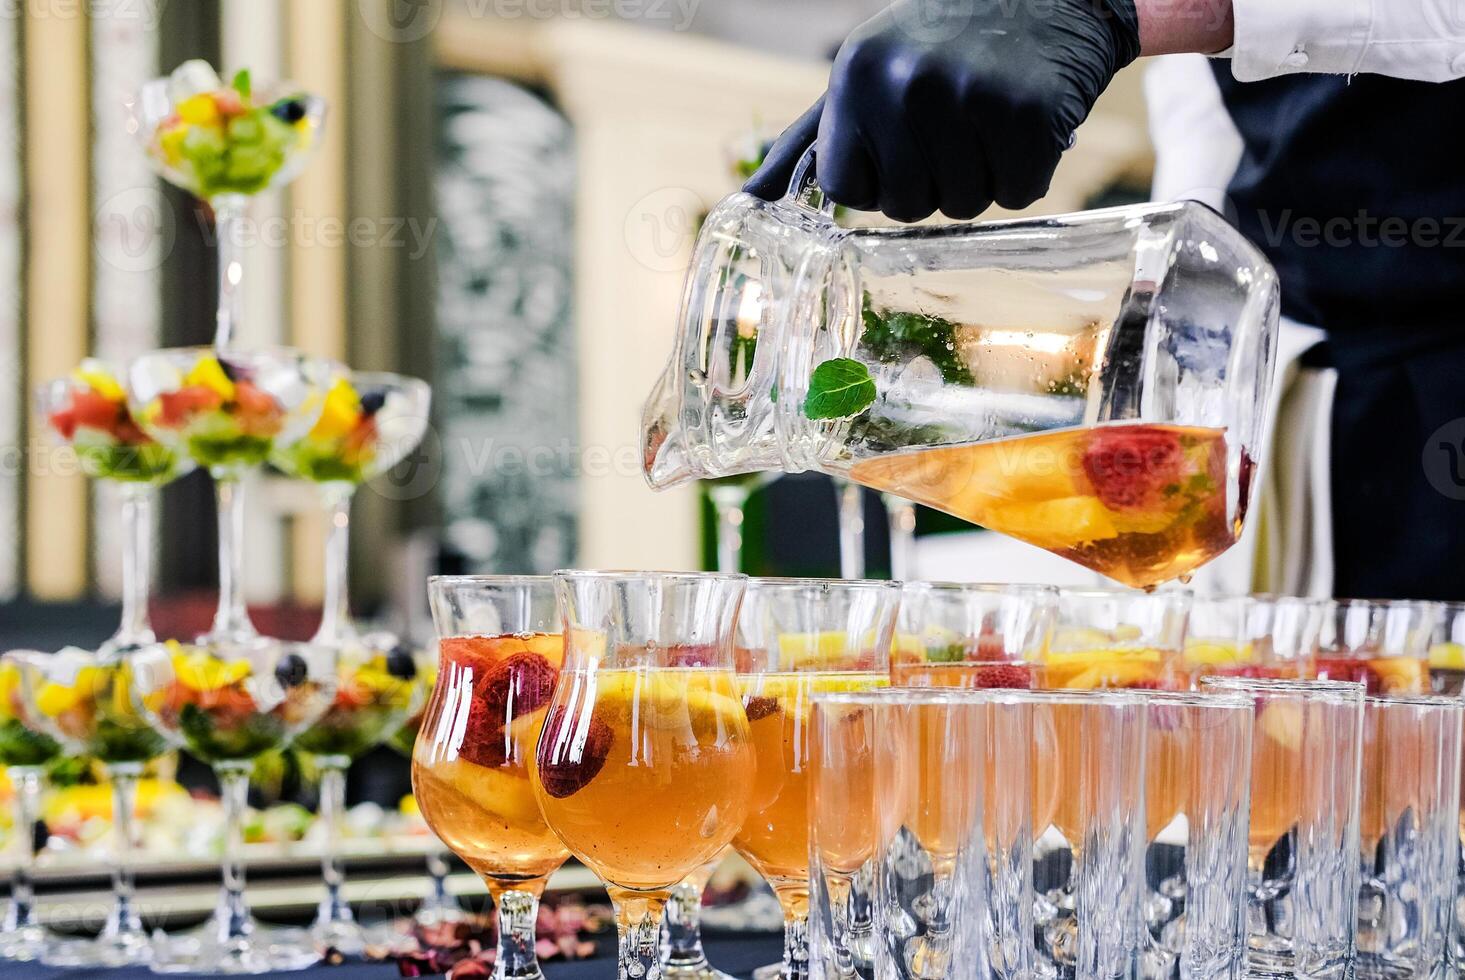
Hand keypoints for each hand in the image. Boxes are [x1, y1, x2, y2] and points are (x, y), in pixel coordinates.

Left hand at [745, 0, 1139, 221]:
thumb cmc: (943, 46)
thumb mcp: (863, 76)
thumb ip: (807, 143)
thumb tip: (749, 202)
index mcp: (854, 75)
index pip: (844, 189)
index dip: (880, 180)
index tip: (903, 143)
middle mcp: (903, 83)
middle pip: (906, 206)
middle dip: (934, 184)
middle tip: (955, 129)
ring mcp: (967, 95)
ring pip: (962, 207)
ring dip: (982, 179)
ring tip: (989, 122)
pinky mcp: (1026, 113)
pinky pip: (1017, 194)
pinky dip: (1027, 173)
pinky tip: (1024, 125)